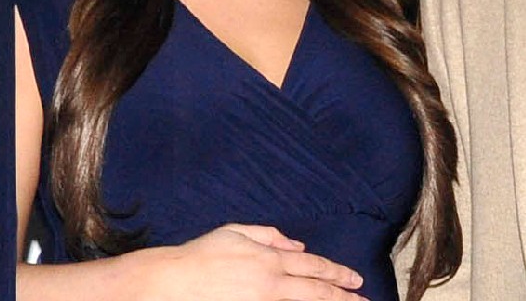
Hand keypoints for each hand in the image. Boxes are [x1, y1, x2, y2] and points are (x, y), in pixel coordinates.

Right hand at [143, 224, 365, 300]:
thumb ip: (269, 236)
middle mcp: (271, 283)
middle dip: (344, 296)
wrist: (170, 283)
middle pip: (316, 291)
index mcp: (269, 258)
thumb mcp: (236, 232)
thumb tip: (296, 245)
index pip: (313, 266)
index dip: (337, 273)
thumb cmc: (200, 255)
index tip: (355, 280)